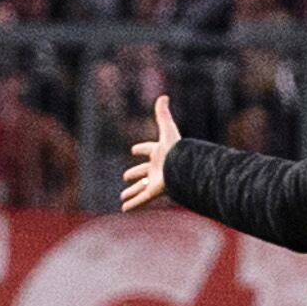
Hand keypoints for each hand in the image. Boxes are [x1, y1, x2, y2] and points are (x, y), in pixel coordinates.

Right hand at [119, 90, 179, 214]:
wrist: (184, 168)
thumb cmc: (177, 149)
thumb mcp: (168, 129)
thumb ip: (163, 114)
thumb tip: (163, 96)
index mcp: (160, 154)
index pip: (149, 150)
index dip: (142, 149)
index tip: (134, 149)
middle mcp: (157, 169)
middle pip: (144, 172)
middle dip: (135, 175)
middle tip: (125, 178)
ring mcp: (156, 182)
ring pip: (140, 188)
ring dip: (132, 193)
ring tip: (122, 198)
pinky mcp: (154, 193)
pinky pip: (141, 200)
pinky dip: (132, 205)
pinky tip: (124, 209)